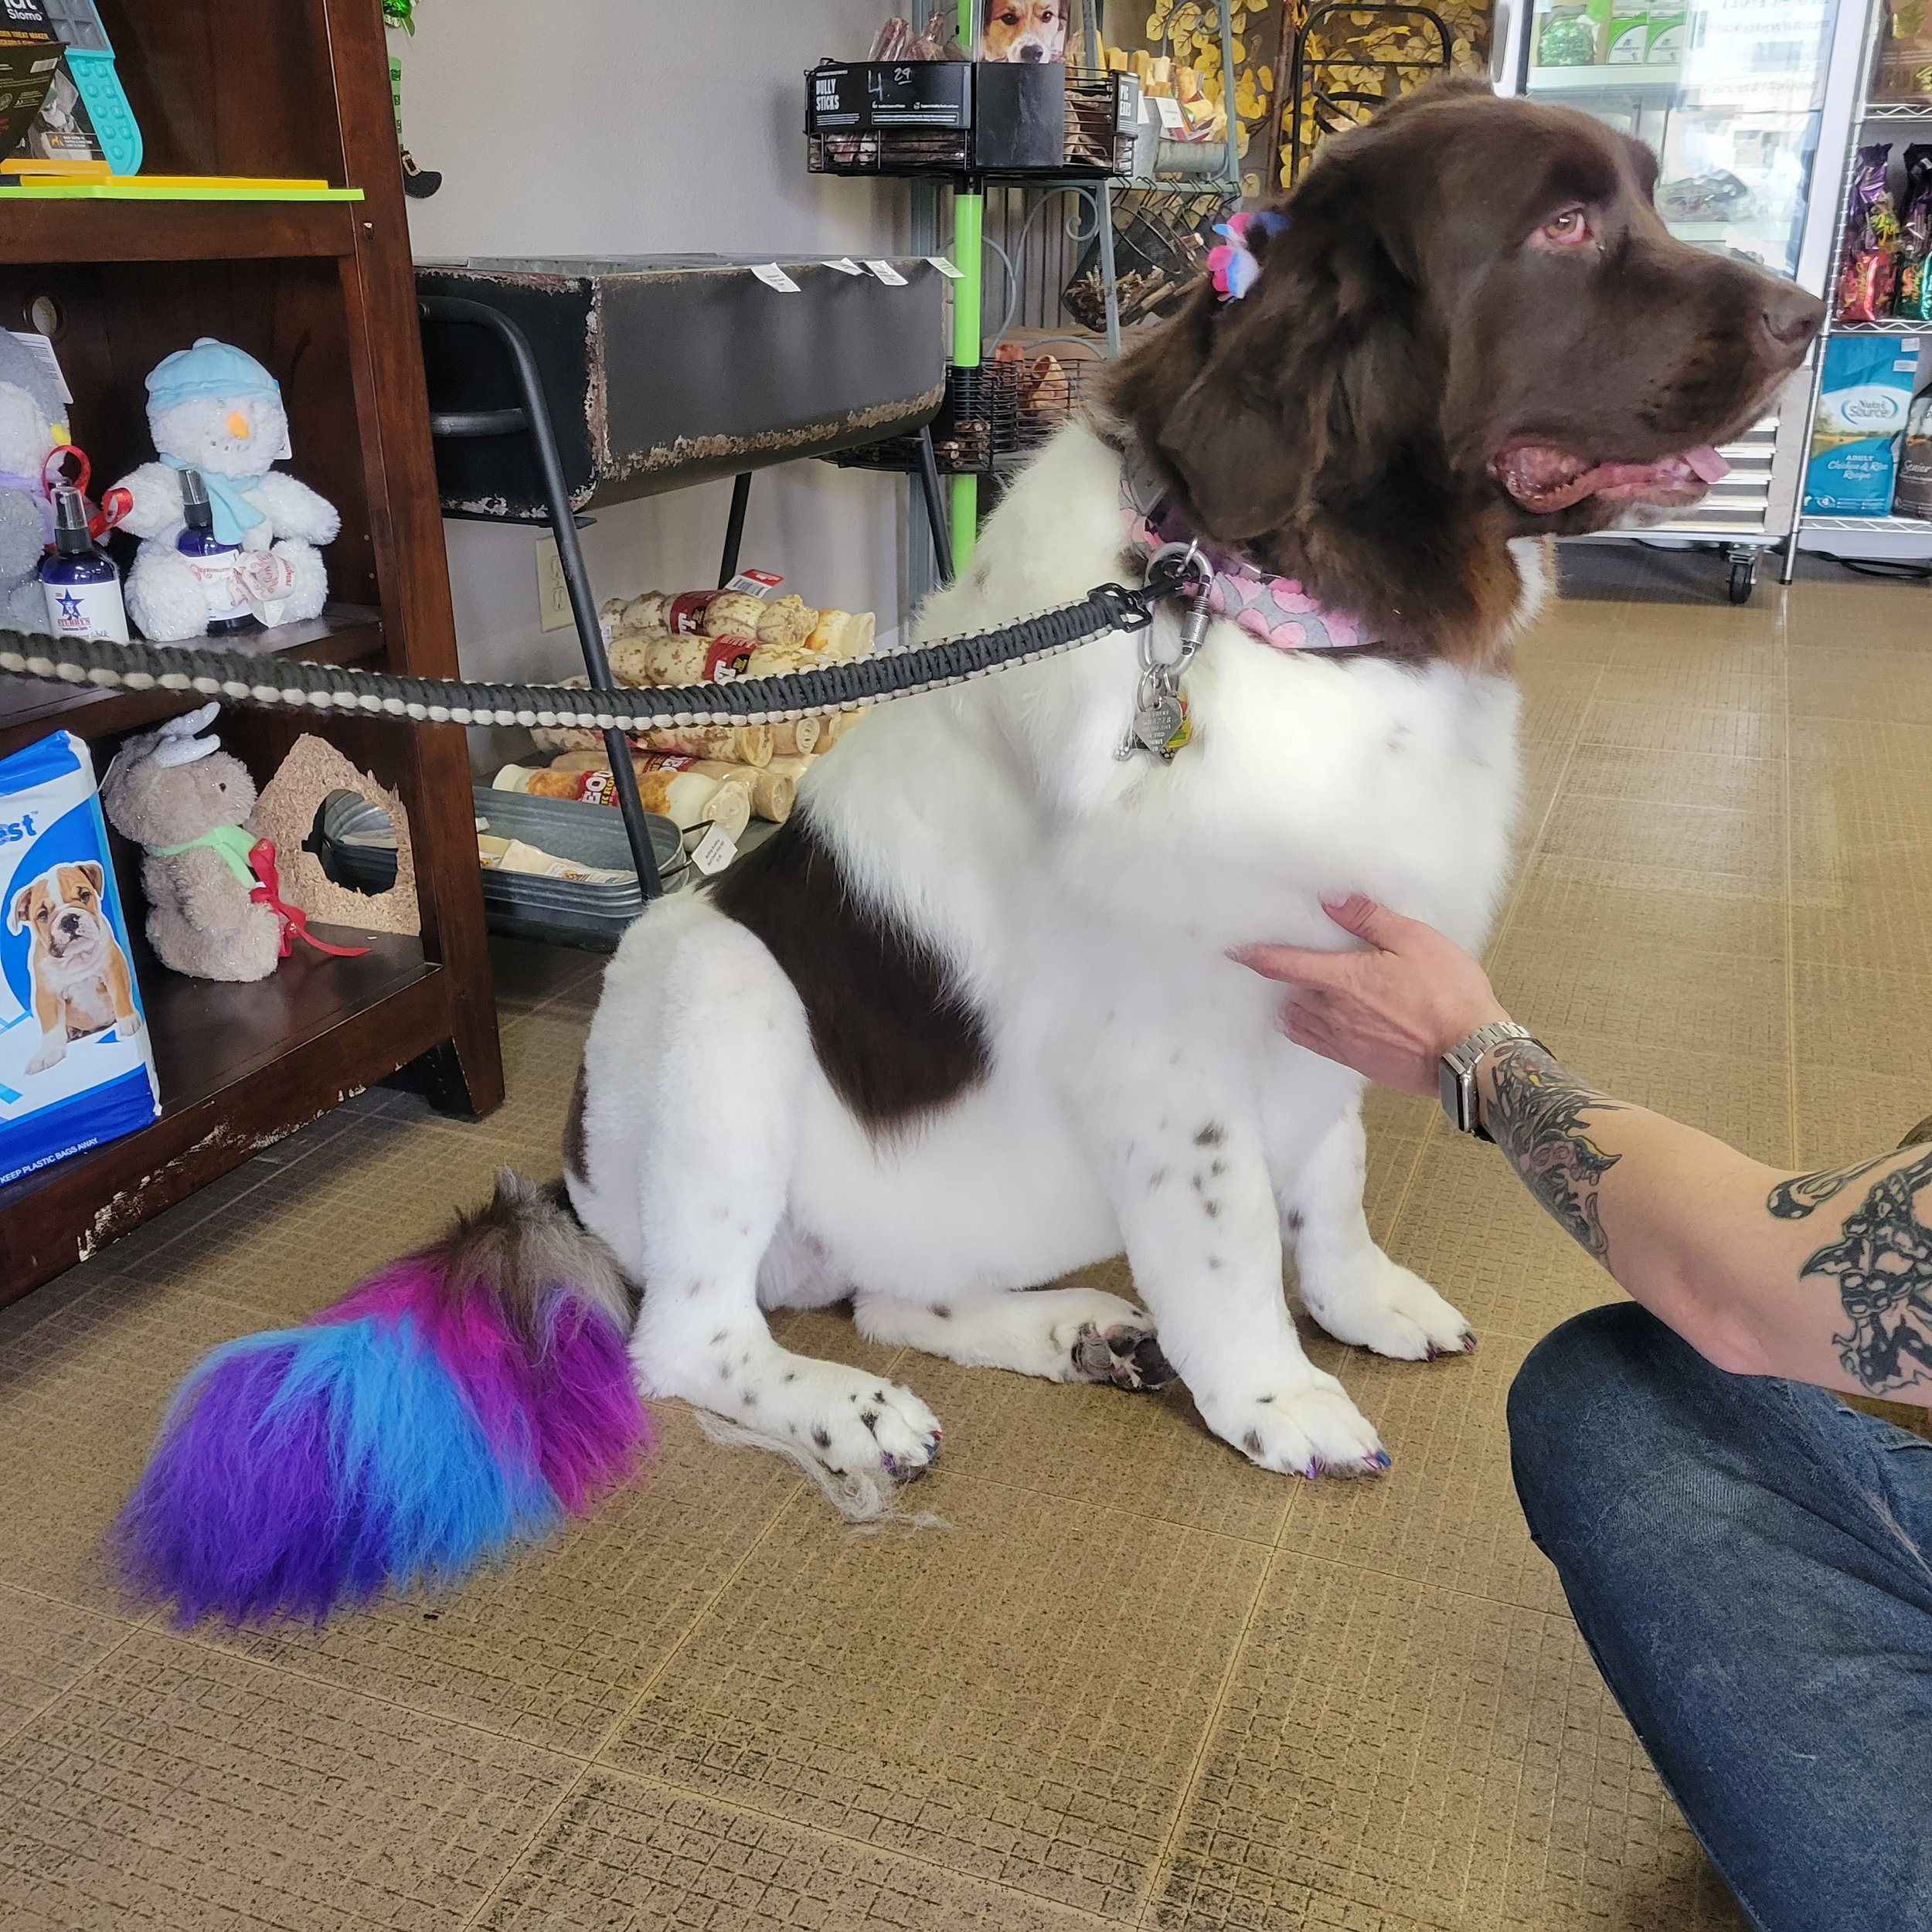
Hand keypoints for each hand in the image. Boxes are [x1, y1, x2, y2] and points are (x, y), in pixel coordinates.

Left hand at [1233, 896, 1511, 1096]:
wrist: (1468, 1054)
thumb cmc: (1447, 993)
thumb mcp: (1414, 940)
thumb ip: (1370, 920)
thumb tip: (1332, 901)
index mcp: (1343, 979)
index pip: (1285, 965)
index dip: (1256, 956)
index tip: (1234, 950)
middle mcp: (1334, 1013)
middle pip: (1292, 995)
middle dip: (1285, 982)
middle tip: (1283, 968)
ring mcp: (1344, 1041)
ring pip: (1302, 1022)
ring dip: (1296, 1007)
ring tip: (1300, 995)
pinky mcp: (1358, 1062)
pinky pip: (1320, 1044)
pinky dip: (1312, 1031)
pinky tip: (1323, 1023)